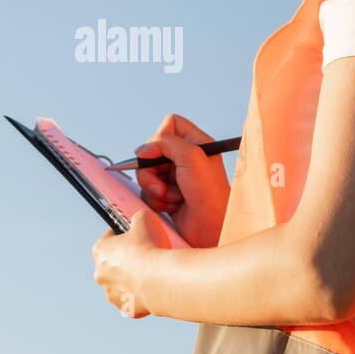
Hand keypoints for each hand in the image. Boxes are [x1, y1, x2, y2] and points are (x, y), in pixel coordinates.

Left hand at [92, 211, 170, 317]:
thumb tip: (138, 219)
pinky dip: (141, 294)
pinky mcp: (127, 308)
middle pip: (113, 263)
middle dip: (127, 258)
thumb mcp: (144, 219)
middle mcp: (101, 274)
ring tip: (151, 271)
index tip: (134, 233)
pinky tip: (153, 286)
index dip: (122, 233)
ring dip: (132, 278)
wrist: (160, 280)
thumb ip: (137, 217)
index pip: (109, 237)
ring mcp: (112, 293)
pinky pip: (133, 300)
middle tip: (145, 253)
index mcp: (100, 251)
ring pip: (121, 283)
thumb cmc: (149, 249)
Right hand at [135, 113, 230, 248]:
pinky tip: (173, 207)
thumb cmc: (209, 194)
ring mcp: (175, 177)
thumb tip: (142, 149)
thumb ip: (166, 143)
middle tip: (161, 184)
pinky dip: (157, 200)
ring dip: (155, 188)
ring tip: (172, 198)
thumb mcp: (191, 157)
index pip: (170, 124)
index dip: (160, 138)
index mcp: (196, 143)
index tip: (157, 153)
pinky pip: (148, 191)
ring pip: (147, 173)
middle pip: (152, 151)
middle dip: (152, 170)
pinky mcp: (167, 195)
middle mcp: (185, 158)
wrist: (211, 228)